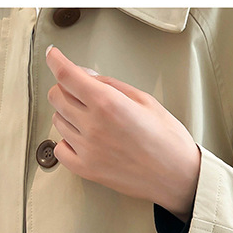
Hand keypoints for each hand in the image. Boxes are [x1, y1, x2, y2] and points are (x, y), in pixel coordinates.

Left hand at [45, 45, 199, 221]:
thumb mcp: (144, 100)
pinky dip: (67, 141)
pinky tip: (84, 140)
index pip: (66, 74)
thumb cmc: (168, 140)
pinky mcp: (87, 170)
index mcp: (108, 103)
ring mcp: (88, 150)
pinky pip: (60, 149)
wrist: (179, 177)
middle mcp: (93, 126)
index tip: (53, 55)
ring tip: (93, 121)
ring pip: (57, 121)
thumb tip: (86, 76)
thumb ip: (110, 84)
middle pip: (56, 96)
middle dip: (65, 88)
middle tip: (82, 93)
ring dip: (69, 115)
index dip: (56, 60)